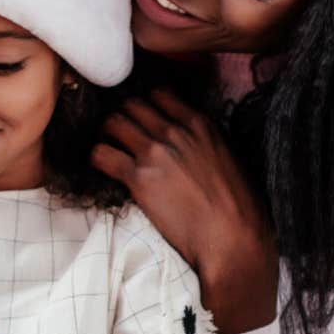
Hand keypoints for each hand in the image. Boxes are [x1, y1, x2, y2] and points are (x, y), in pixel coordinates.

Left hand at [92, 88, 278, 333]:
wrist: (232, 238)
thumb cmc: (237, 205)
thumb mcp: (227, 157)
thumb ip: (203, 141)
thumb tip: (189, 141)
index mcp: (200, 124)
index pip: (159, 94)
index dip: (146, 104)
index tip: (141, 117)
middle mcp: (175, 131)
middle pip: (132, 105)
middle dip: (123, 116)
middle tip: (120, 134)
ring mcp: (154, 152)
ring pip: (113, 122)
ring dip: (107, 134)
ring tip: (110, 148)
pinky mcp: (138, 178)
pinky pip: (101, 154)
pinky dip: (96, 157)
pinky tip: (102, 167)